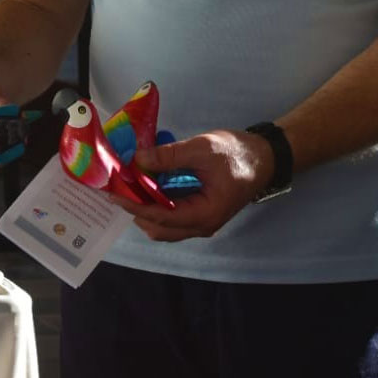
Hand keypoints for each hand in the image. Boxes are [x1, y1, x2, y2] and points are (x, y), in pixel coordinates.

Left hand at [112, 130, 272, 240]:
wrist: (265, 157)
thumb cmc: (237, 154)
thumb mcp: (202, 149)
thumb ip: (169, 156)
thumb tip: (138, 159)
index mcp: (204, 214)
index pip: (160, 217)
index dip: (134, 206)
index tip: (113, 194)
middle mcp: (201, 225)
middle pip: (158, 228)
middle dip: (135, 210)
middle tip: (118, 187)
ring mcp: (201, 221)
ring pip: (164, 225)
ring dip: (145, 208)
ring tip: (129, 185)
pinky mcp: (199, 212)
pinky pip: (172, 215)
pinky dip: (156, 204)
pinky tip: (147, 184)